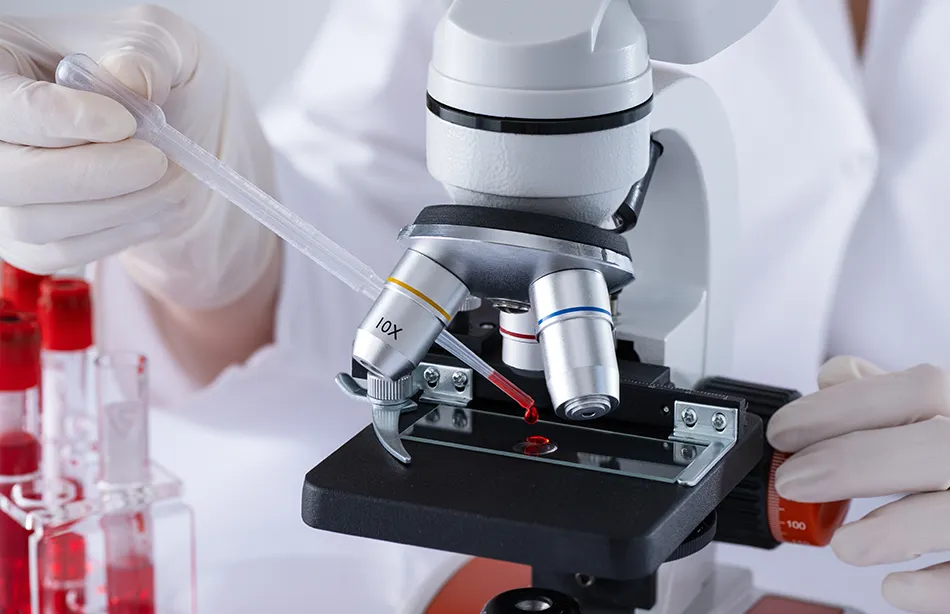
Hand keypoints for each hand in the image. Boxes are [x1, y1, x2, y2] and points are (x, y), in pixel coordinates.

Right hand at [0, 5, 276, 308]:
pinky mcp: (28, 238)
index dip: (60, 119)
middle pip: (11, 175)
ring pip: (37, 223)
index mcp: (0, 63)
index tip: (124, 122)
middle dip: (93, 175)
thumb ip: (146, 54)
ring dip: (118, 209)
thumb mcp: (161, 43)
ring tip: (175, 183)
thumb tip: (130, 82)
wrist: (180, 127)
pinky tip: (160, 208)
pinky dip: (118, 234)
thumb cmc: (155, 75)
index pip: (9, 106)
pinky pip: (61, 252)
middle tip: (157, 161)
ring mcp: (3, 192)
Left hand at [768, 356, 949, 613]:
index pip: (918, 389)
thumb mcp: (934, 410)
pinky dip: (936, 586)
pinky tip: (893, 587)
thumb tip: (832, 378)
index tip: (784, 432)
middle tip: (793, 481)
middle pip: (936, 448)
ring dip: (895, 530)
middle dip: (854, 462)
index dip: (842, 407)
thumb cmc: (949, 453)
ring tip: (843, 544)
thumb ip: (884, 394)